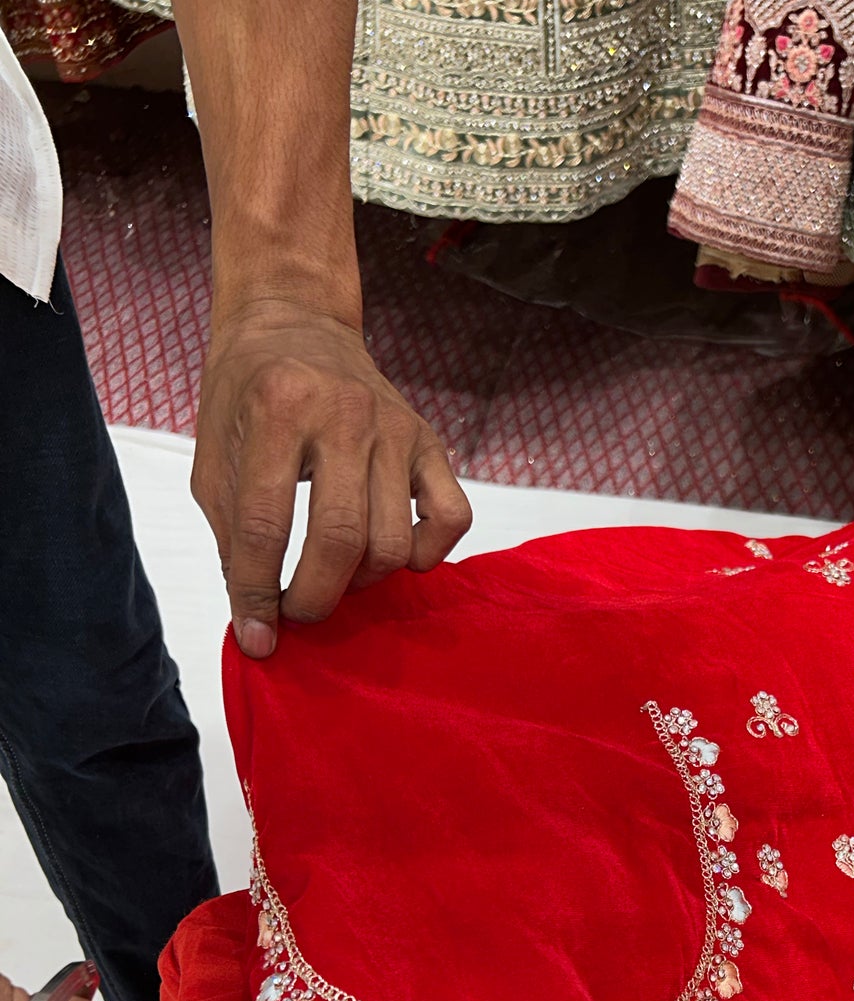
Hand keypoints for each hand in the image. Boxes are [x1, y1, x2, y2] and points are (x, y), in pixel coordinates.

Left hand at [192, 298, 471, 658]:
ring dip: (361, 583)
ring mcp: (395, 427)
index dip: (257, 593)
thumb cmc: (247, 395)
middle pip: (340, 540)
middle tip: (297, 613)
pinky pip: (450, 519)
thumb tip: (258, 617)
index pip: (266, 526)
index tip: (257, 637)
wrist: (294, 323)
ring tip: (335, 577)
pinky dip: (426, 554)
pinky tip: (394, 555)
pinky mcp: (429, 441)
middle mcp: (344, 413)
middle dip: (314, 599)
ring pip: (393, 542)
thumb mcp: (214, 456)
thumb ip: (232, 533)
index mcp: (276, 409)